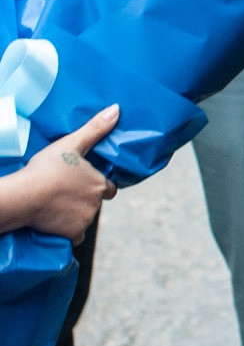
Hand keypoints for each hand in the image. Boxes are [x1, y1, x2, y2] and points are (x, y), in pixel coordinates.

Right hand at [8, 105, 119, 241]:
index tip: (83, 183)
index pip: (109, 188)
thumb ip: (95, 129)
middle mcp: (97, 204)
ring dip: (75, 214)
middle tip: (65, 193)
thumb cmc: (46, 169)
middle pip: (95, 203)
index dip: (98, 185)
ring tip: (56, 205)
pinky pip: (75, 236)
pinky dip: (67, 232)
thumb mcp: (71, 144)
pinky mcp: (72, 235)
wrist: (24, 197)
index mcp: (100, 184)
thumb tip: (117, 109)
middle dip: (84, 200)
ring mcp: (85, 220)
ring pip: (84, 218)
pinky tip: (56, 223)